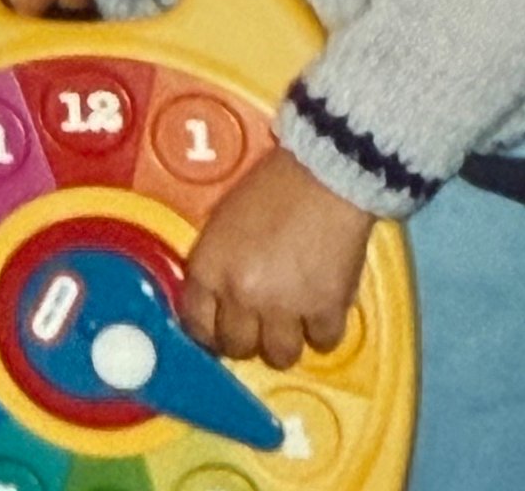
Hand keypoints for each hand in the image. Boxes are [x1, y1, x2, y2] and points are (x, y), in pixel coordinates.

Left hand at [179, 149, 375, 370]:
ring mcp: (283, 307)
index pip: (197, 325)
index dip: (212, 332)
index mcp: (210, 269)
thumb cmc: (274, 185)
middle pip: (238, 347)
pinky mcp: (325, 308)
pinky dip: (326, 327)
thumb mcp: (227, 219)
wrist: (328, 168)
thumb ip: (219, 263)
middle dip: (251, 337)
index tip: (225, 327)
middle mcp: (240, 296)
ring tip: (300, 316)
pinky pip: (324, 341)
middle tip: (266, 319)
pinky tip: (328, 304)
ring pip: (280, 355)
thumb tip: (223, 298)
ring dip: (289, 339)